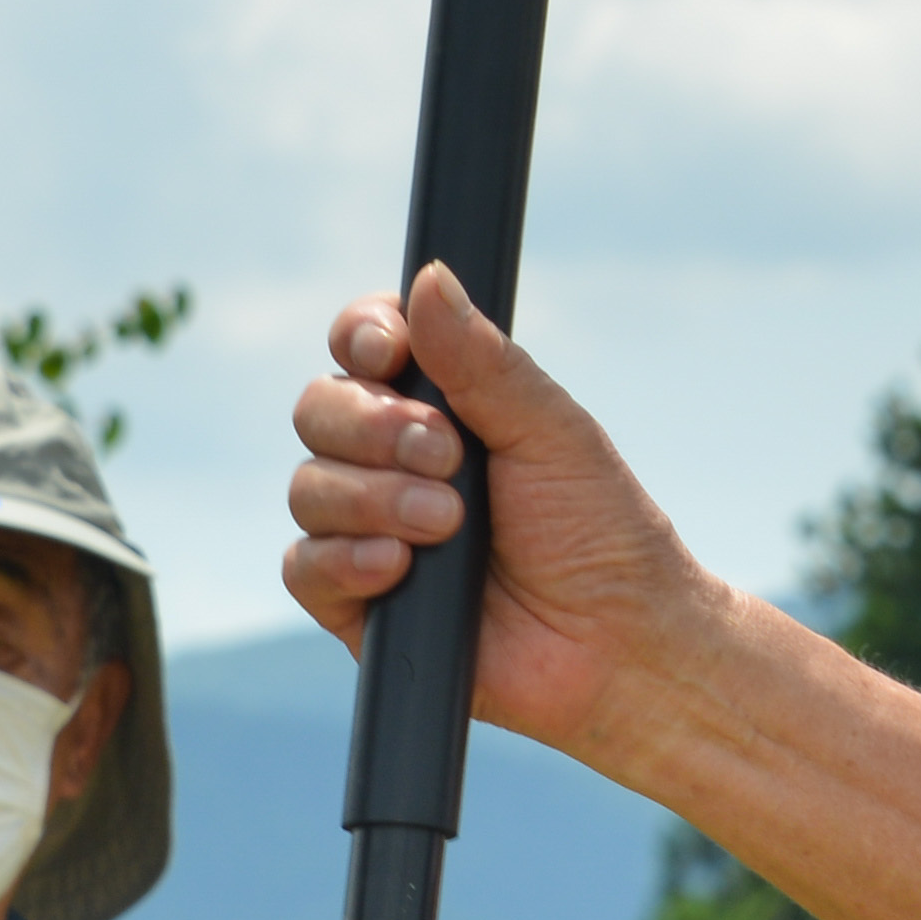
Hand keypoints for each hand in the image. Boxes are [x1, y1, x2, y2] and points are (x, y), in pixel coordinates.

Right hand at [283, 268, 725, 761]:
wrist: (616, 643)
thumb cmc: (599, 532)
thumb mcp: (549, 430)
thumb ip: (482, 360)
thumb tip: (428, 277)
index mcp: (438, 403)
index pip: (363, 344)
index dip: (363, 336)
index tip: (391, 351)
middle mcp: (392, 460)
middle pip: (318, 409)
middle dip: (374, 429)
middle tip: (449, 457)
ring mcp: (369, 529)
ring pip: (308, 487)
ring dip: (375, 499)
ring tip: (449, 525)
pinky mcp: (356, 603)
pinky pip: (305, 567)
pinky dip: (348, 559)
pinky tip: (400, 567)